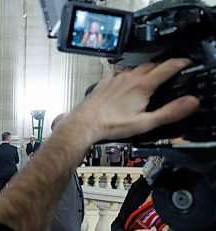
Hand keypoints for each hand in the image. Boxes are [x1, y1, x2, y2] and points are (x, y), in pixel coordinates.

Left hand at [75, 58, 198, 142]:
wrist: (84, 124)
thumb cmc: (110, 125)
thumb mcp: (145, 123)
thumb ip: (169, 112)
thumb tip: (190, 103)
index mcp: (142, 85)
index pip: (168, 67)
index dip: (181, 63)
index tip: (187, 62)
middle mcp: (129, 78)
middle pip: (152, 65)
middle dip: (163, 67)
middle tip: (170, 73)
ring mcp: (115, 79)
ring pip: (135, 69)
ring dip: (145, 72)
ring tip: (150, 81)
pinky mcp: (104, 83)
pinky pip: (120, 74)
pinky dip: (128, 77)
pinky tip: (126, 87)